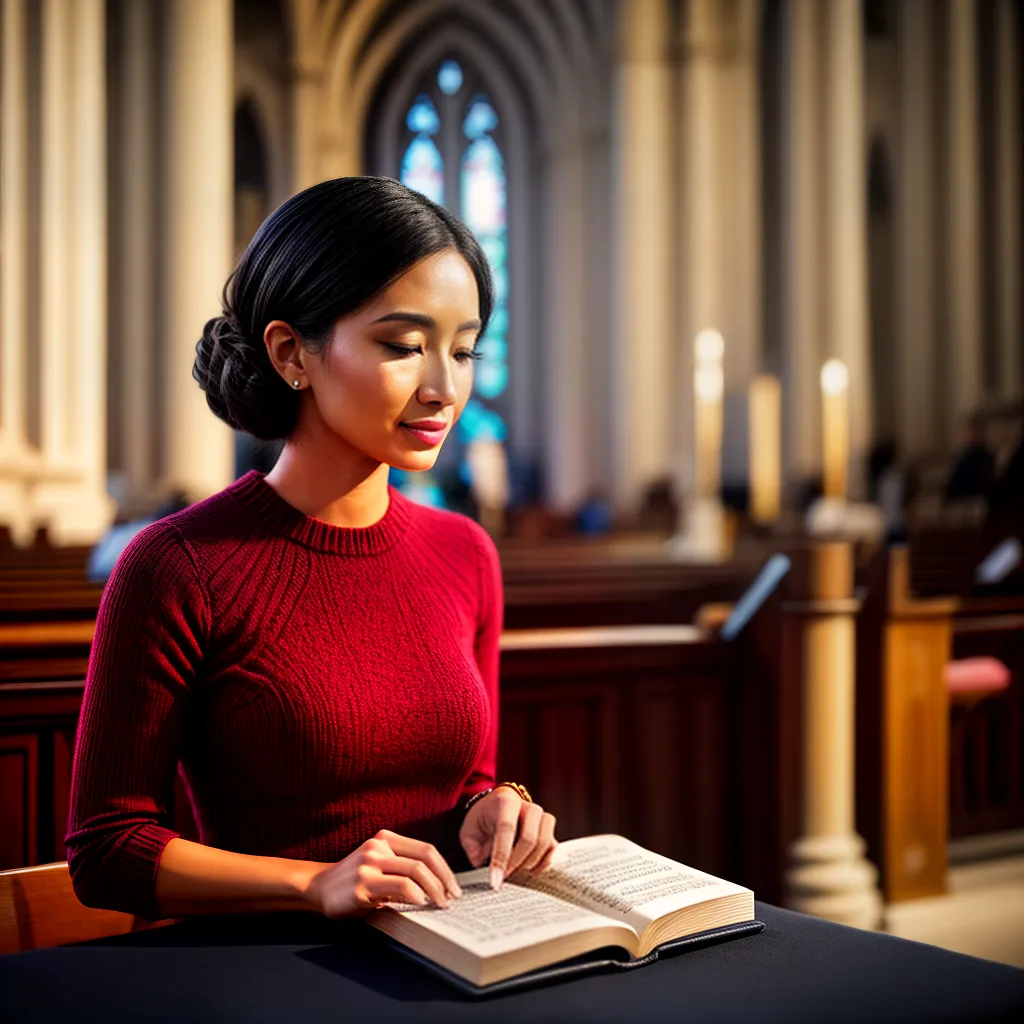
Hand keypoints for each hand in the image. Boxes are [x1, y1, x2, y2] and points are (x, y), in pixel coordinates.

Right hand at [305, 829, 461, 918]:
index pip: (426, 850)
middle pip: (425, 859)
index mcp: (386, 838)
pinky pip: (399, 885)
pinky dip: (416, 895)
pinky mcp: (363, 883)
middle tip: (451, 899)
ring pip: (415, 871)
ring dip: (434, 890)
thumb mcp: (379, 866)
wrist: (318, 888)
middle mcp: (378, 846)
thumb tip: (438, 886)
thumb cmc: (354, 881)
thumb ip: (402, 868)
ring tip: (439, 905)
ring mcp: (370, 863)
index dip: (445, 869)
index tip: (453, 887)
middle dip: (444, 881)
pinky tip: (420, 903)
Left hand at [459, 788, 557, 889]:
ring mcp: (542, 817)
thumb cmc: (482, 820)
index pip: (507, 829)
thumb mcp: (469, 832)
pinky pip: (552, 849)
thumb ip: (474, 850)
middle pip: (530, 838)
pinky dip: (541, 864)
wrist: (496, 807)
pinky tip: (526, 871)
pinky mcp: (549, 830)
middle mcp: (528, 806)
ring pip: (545, 844)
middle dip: (516, 864)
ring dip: (529, 865)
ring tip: (514, 874)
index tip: (495, 882)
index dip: (501, 857)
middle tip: (503, 879)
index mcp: (505, 801)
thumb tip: (485, 874)